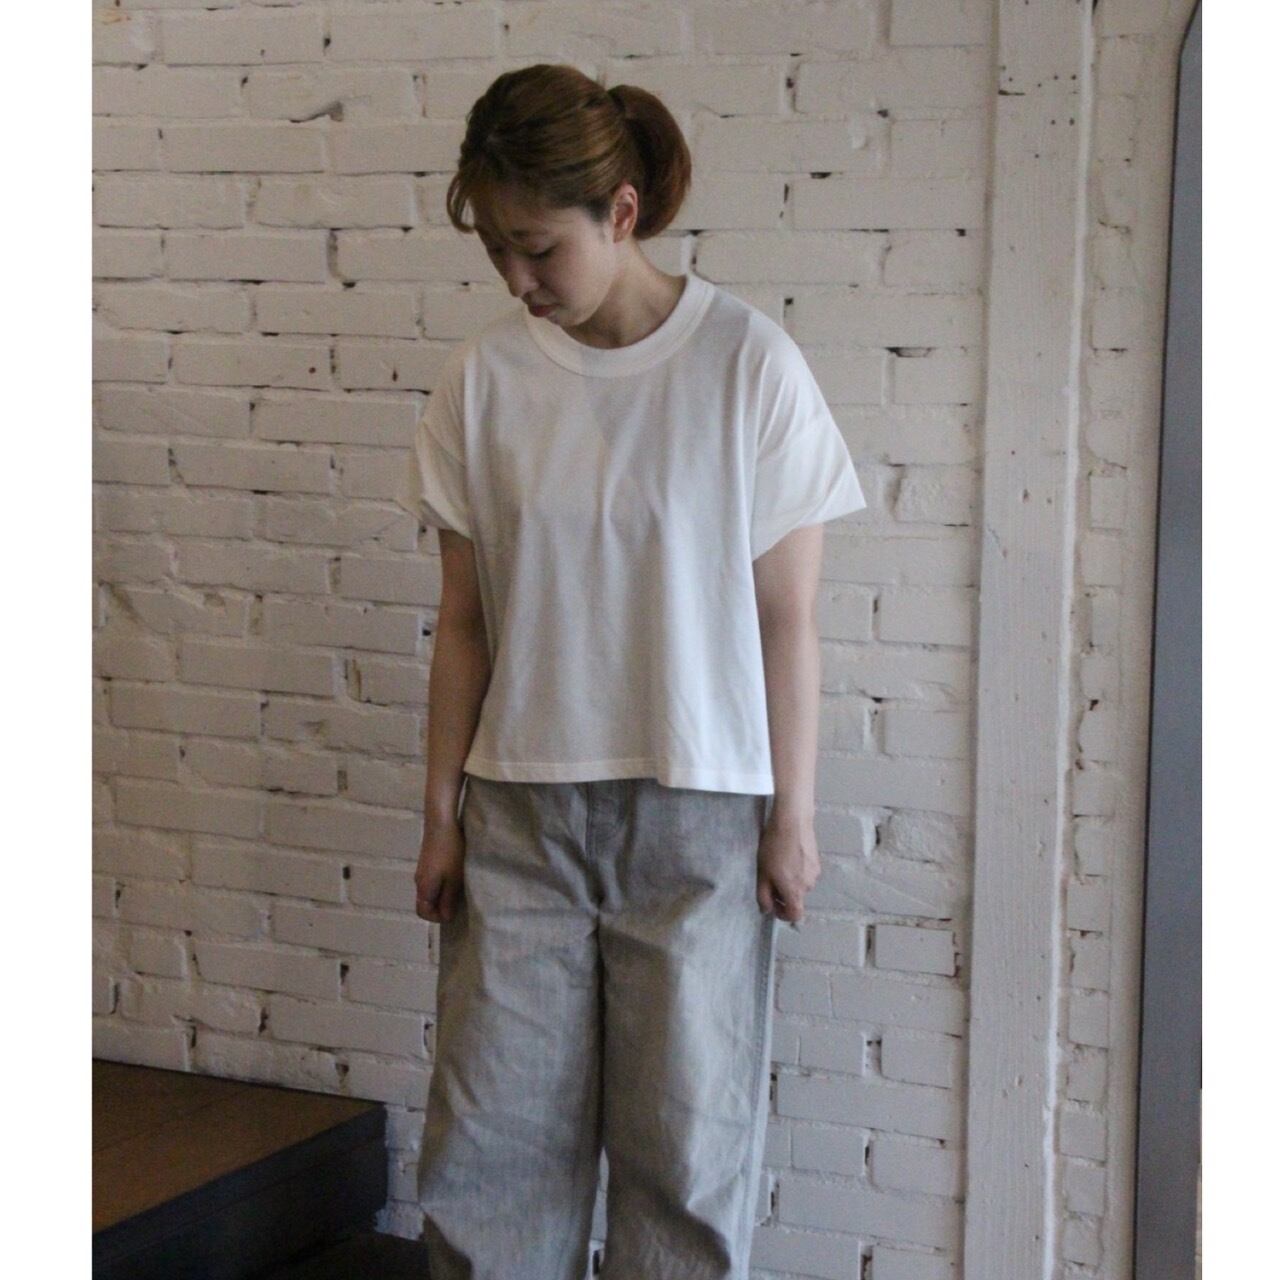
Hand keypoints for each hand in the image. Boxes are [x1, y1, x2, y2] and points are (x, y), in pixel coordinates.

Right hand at [414, 814, 465, 923]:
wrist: (441, 823)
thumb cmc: (450, 853)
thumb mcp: (454, 880)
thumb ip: (448, 900)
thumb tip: (445, 917)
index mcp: (423, 888)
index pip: (424, 913)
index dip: (438, 917)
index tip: (454, 912)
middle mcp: (418, 881)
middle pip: (427, 902)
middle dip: (442, 906)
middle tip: (459, 901)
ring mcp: (422, 869)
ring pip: (431, 890)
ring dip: (444, 893)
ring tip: (459, 887)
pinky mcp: (427, 860)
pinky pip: (433, 879)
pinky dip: (443, 883)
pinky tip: (455, 874)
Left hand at [756, 808, 820, 924]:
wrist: (792, 821)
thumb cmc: (774, 848)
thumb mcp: (762, 874)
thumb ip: (763, 896)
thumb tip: (766, 910)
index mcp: (795, 891)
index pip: (796, 915)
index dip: (784, 915)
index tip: (774, 905)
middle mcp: (809, 885)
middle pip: (797, 898)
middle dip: (783, 893)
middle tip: (771, 878)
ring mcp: (815, 872)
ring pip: (801, 884)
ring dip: (791, 880)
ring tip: (779, 863)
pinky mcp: (817, 860)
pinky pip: (805, 872)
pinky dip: (797, 870)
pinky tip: (788, 854)